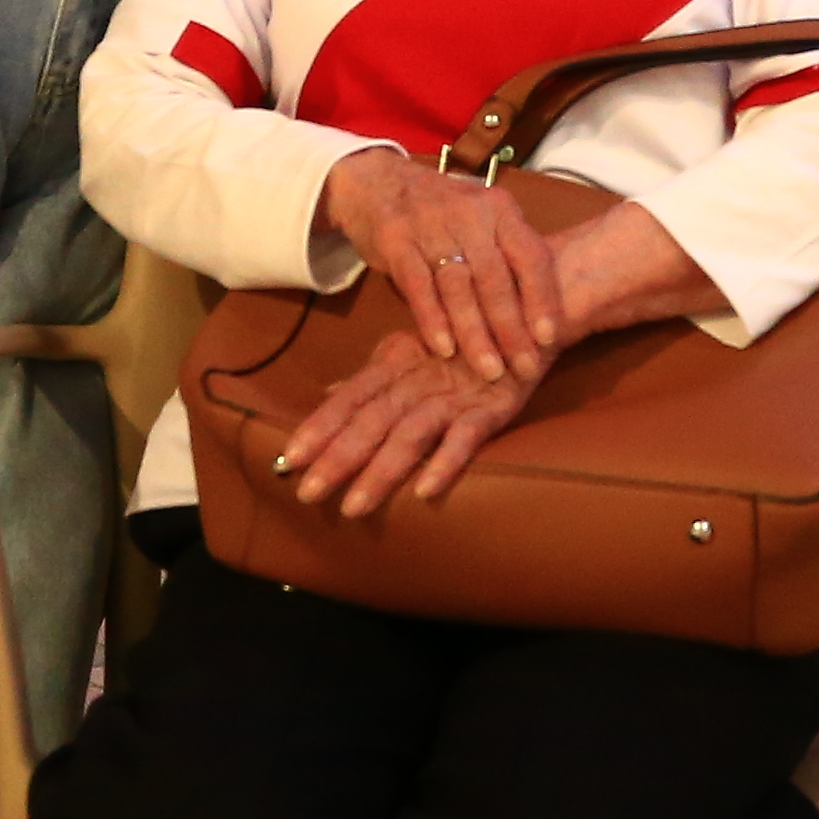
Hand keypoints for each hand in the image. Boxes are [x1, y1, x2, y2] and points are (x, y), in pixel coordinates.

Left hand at [285, 326, 555, 520]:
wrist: (530, 312)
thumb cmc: (466, 335)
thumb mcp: (413, 350)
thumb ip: (372, 376)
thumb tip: (328, 395)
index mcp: (397, 365)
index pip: (350, 398)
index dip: (319, 426)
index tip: (288, 457)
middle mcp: (420, 380)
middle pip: (371, 421)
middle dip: (338, 458)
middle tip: (307, 493)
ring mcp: (456, 394)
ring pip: (410, 435)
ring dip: (380, 472)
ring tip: (354, 506)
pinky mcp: (493, 406)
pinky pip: (466, 437)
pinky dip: (446, 461)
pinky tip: (425, 491)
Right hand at [318, 150, 561, 376]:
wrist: (376, 182)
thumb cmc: (442, 211)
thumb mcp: (482, 218)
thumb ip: (507, 254)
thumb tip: (541, 311)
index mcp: (500, 209)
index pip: (530, 256)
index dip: (542, 299)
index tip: (549, 338)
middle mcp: (470, 214)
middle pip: (496, 279)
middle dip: (512, 329)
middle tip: (525, 368)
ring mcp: (430, 225)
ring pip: (459, 288)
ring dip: (476, 334)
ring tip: (489, 370)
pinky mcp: (396, 240)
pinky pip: (418, 286)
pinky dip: (433, 320)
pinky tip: (445, 349)